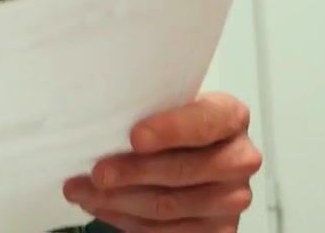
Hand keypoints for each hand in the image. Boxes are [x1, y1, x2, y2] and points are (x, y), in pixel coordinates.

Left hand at [63, 93, 261, 232]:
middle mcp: (239, 158)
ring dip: (119, 200)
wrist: (192, 152)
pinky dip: (127, 220)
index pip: (203, 123)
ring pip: (168, 206)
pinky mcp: (219, 230)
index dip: (170, 130)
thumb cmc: (174, 124)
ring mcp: (232, 199)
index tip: (135, 136)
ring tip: (84, 191)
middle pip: (182, 171)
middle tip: (97, 172)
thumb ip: (150, 107)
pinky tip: (102, 206)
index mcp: (231, 117)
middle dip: (132, 172)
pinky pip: (166, 231)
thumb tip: (104, 121)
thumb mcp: (169, 103)